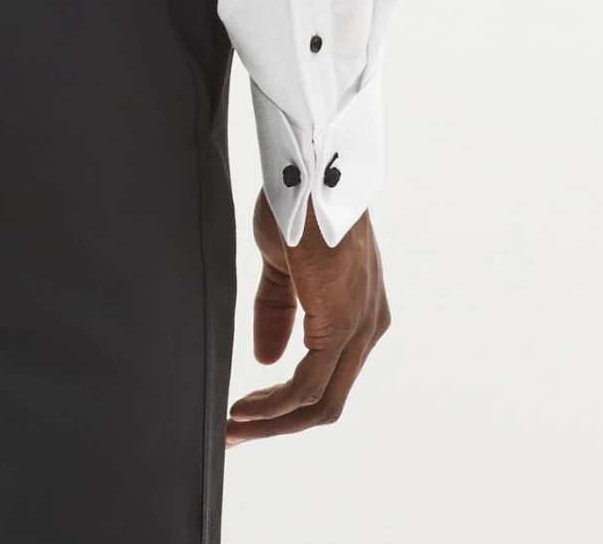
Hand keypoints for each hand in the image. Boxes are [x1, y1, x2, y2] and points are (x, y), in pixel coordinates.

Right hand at [225, 188, 390, 444]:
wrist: (310, 169)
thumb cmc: (298, 203)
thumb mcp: (284, 266)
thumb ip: (279, 311)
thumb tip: (267, 360)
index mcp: (360, 310)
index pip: (328, 374)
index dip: (288, 401)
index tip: (250, 412)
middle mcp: (369, 326)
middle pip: (327, 400)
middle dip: (279, 422)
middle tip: (237, 433)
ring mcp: (360, 328)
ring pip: (320, 401)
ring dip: (273, 421)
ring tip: (233, 427)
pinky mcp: (341, 326)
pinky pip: (307, 385)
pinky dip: (274, 404)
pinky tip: (245, 410)